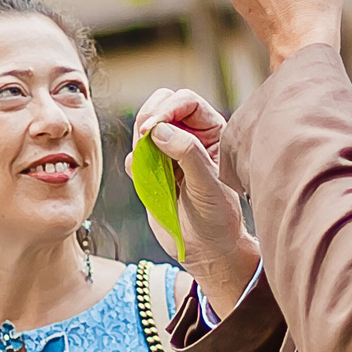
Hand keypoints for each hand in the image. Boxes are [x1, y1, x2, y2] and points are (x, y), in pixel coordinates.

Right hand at [133, 89, 259, 314]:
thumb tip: (159, 130)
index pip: (186, 101)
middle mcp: (191, 136)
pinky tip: (146, 182)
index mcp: (212, 132)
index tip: (151, 129)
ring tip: (150, 167)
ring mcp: (169, 153)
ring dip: (140, 143)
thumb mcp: (208, 185)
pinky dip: (134, 164)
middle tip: (143, 140)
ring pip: (144, 128)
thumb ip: (187, 154)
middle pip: (162, 105)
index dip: (167, 108)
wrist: (206, 250)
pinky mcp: (152, 171)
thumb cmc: (217, 217)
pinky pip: (134, 156)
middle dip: (149, 117)